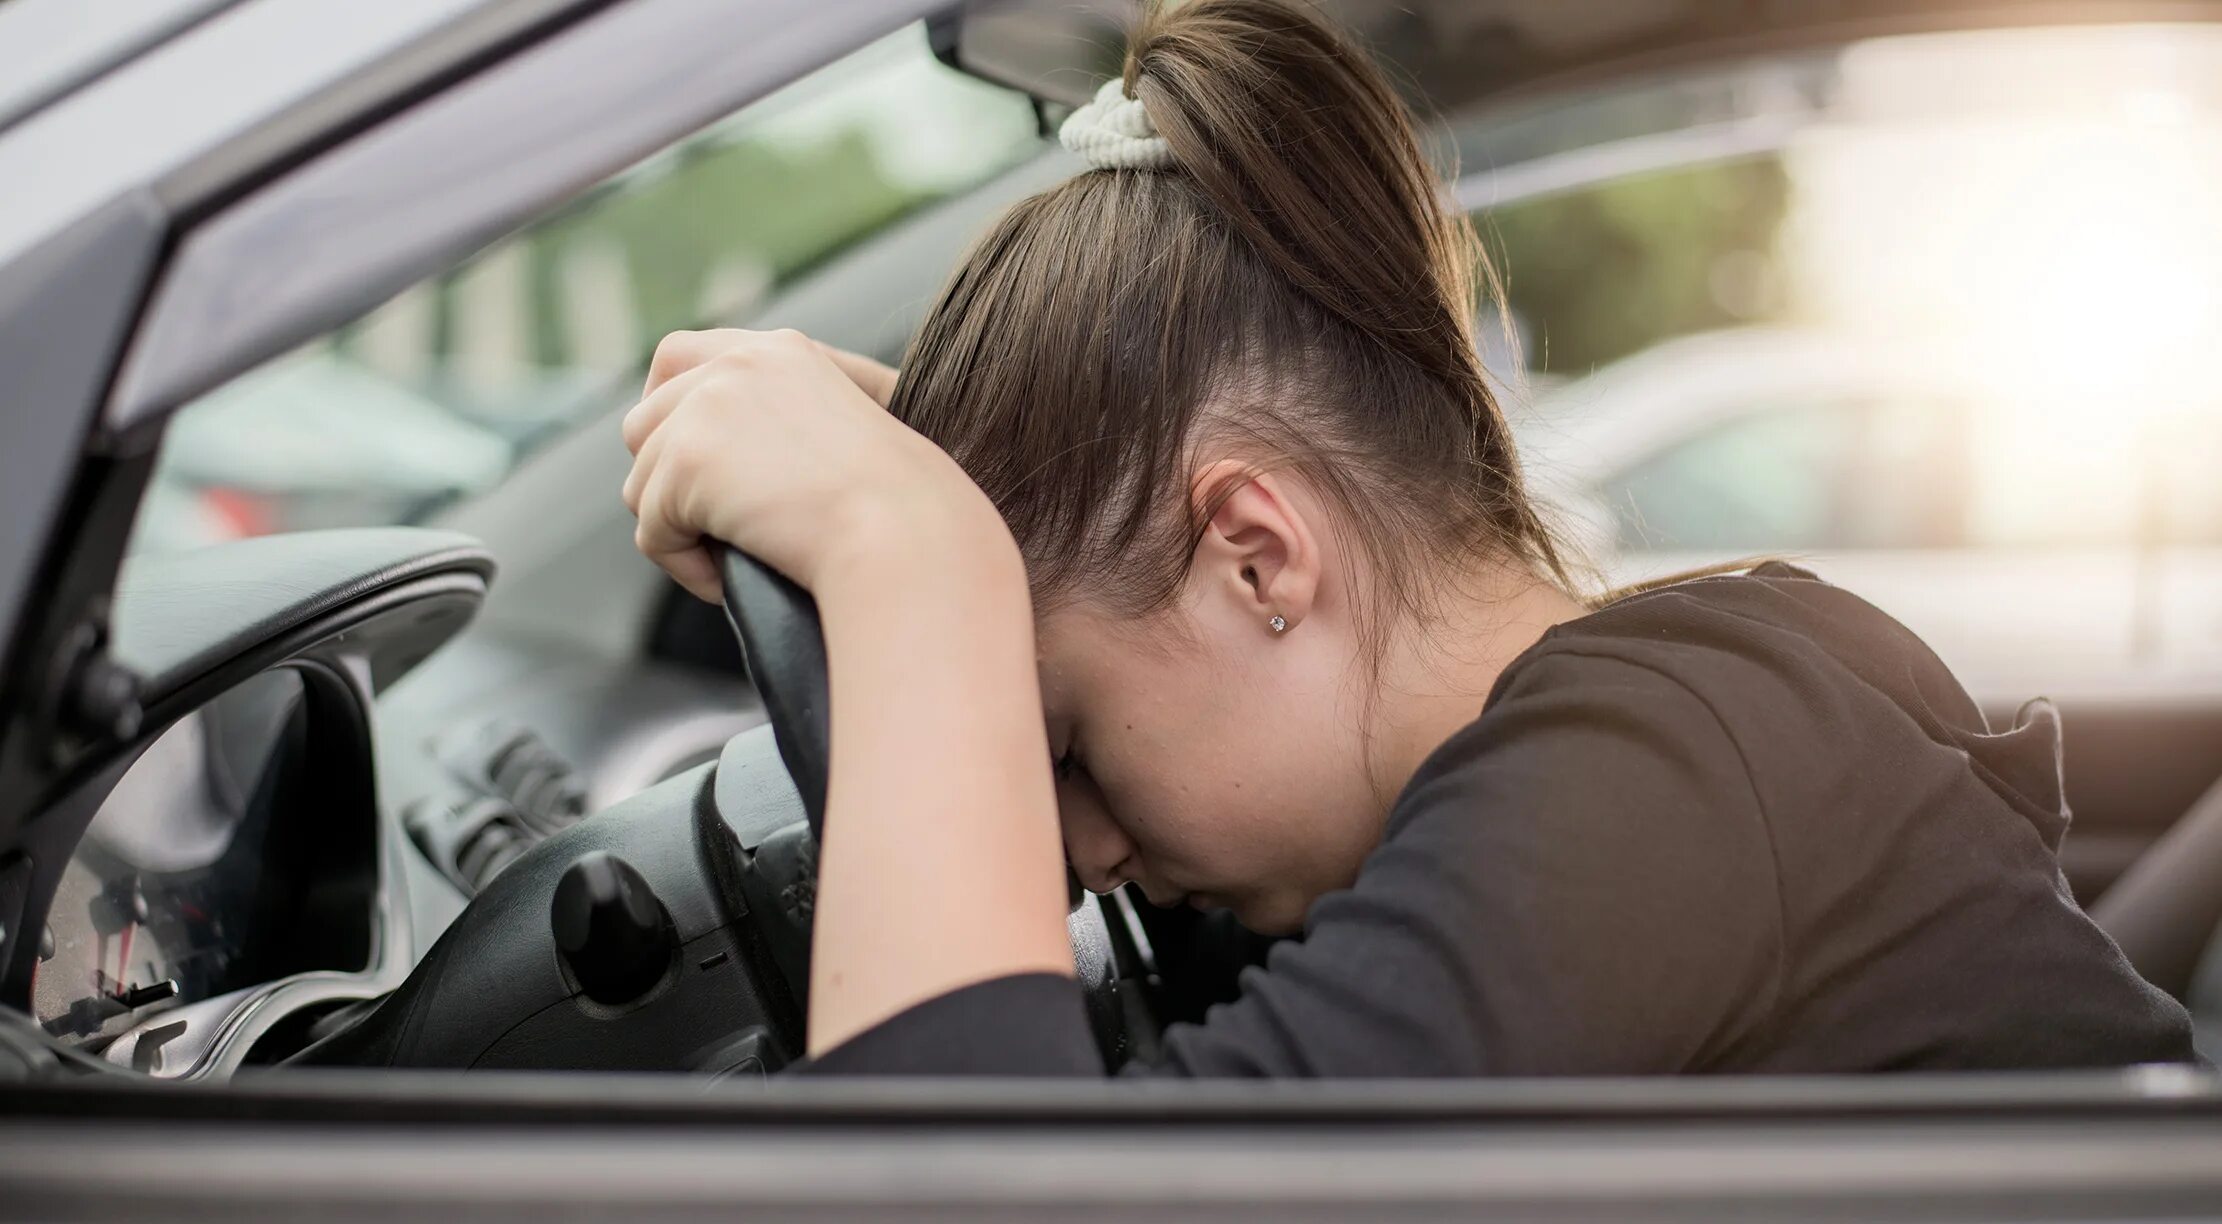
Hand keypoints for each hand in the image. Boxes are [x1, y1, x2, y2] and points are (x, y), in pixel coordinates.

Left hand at [620, 328, 1003, 603]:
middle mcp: (736, 364)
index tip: (686, 462)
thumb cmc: (899, 507)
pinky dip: (684, 567)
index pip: (676, 357)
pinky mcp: (688, 460)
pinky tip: (729, 580)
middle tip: (714, 529)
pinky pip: (651, 533)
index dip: (665, 411)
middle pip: (643, 424)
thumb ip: (786, 417)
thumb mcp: (847, 430)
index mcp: (779, 351)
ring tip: (731, 558)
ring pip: (640, 481)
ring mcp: (707, 407)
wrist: (904, 531)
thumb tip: (733, 459)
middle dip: (666, 484)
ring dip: (676, 530)